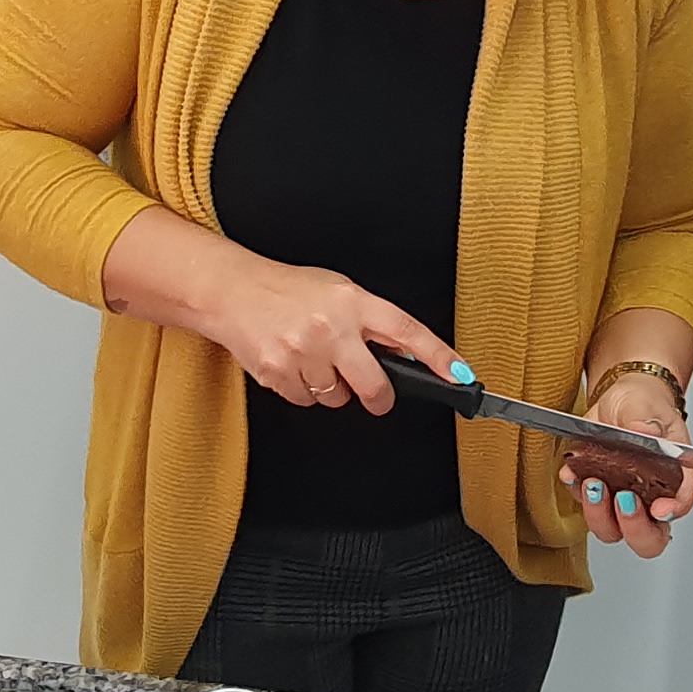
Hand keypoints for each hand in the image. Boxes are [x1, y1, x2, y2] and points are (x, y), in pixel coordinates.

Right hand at [199, 259, 458, 416]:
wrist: (232, 292)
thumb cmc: (286, 290)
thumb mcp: (337, 291)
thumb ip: (368, 321)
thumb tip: (400, 356)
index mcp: (352, 301)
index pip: (407, 332)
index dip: (438, 357)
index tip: (460, 376)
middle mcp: (331, 327)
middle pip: (374, 385)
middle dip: (379, 397)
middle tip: (376, 395)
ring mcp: (304, 353)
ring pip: (336, 398)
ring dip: (330, 387)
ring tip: (312, 358)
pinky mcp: (279, 374)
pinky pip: (306, 401)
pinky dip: (302, 390)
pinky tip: (292, 364)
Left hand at [559, 368, 692, 558]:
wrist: (620, 401)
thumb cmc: (645, 405)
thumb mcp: (647, 405)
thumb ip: (645, 420)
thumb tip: (644, 432)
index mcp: (677, 477)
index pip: (683, 502)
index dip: (674, 511)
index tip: (659, 509)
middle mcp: (652, 497)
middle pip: (649, 537)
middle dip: (634, 526)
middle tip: (624, 499)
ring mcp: (622, 500)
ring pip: (612, 530)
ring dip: (599, 514)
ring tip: (594, 483)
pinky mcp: (595, 494)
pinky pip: (582, 505)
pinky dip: (574, 491)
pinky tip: (572, 472)